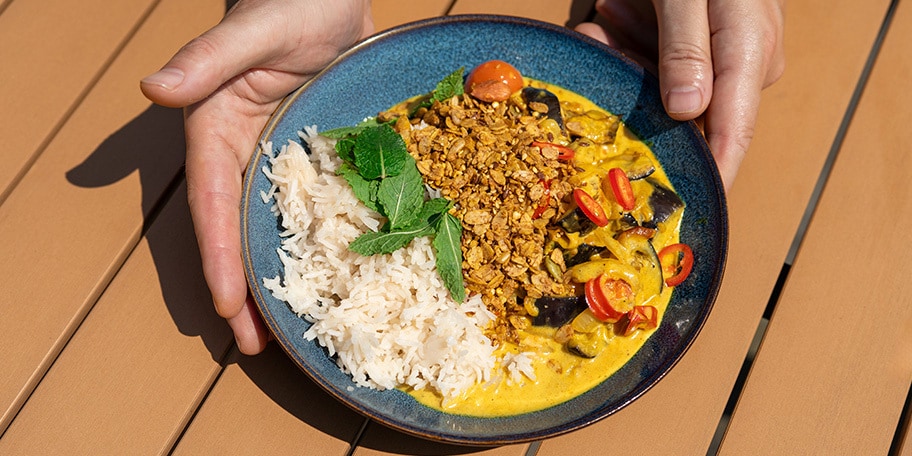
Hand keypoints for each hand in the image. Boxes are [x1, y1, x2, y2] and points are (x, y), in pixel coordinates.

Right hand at [140, 0, 373, 354]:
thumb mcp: (253, 29)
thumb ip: (208, 58)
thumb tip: (153, 90)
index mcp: (218, 130)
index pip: (214, 205)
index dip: (218, 258)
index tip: (229, 308)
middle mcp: (247, 153)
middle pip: (241, 231)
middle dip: (247, 288)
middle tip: (259, 346)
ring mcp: (286, 158)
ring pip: (280, 228)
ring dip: (286, 278)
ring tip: (297, 330)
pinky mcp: (320, 156)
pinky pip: (320, 206)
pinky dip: (326, 244)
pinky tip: (344, 278)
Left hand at [576, 0, 785, 188]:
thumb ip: (685, 50)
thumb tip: (686, 112)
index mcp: (750, 53)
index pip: (733, 133)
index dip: (711, 177)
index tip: (685, 215)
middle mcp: (750, 63)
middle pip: (687, 109)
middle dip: (635, 89)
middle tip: (596, 43)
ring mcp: (735, 55)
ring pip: (671, 86)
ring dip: (630, 58)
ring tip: (603, 20)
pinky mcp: (719, 46)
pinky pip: (673, 62)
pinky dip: (639, 42)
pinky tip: (615, 14)